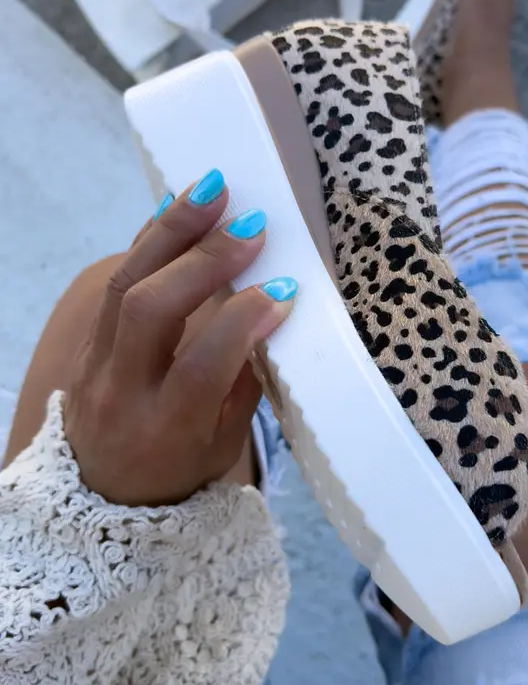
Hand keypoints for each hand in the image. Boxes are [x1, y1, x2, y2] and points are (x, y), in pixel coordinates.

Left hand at [63, 169, 296, 505]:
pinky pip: (114, 281)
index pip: (202, 364)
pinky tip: (177, 207)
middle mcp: (122, 393)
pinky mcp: (86, 340)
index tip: (284, 290)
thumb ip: (242, 382)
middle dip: (203, 260)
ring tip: (212, 189)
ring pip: (124, 283)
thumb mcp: (222, 446)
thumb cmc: (180, 470)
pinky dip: (149, 241)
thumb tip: (268, 310)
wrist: (100, 494)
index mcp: (167, 430)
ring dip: (172, 231)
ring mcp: (95, 363)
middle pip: (151, 311)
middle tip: (251, 225)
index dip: (242, 321)